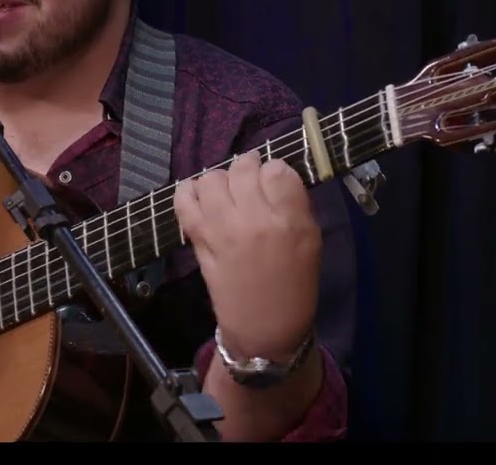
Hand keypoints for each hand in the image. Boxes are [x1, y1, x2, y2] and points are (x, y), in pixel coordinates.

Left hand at [174, 151, 321, 361]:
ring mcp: (223, 229)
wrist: (264, 327)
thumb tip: (275, 178)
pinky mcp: (200, 240)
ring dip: (219, 179)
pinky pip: (184, 202)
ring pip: (212, 179)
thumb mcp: (311, 242)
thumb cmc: (294, 286)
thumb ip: (295, 206)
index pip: (278, 170)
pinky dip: (187, 192)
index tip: (273, 181)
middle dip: (247, 168)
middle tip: (248, 180)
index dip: (275, 171)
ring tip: (225, 191)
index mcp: (290, 221)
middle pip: (243, 169)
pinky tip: (196, 194)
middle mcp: (255, 219)